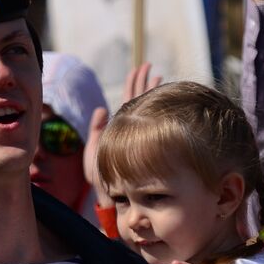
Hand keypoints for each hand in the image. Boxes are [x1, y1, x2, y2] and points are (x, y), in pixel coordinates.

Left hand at [85, 65, 160, 205]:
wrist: (117, 198)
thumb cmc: (103, 180)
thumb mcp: (94, 154)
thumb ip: (96, 132)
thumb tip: (101, 108)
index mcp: (119, 127)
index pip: (128, 99)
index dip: (134, 83)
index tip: (140, 67)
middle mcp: (132, 128)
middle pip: (139, 98)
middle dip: (144, 82)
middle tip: (150, 66)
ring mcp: (142, 134)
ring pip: (149, 107)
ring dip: (154, 91)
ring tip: (160, 76)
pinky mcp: (151, 143)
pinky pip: (157, 121)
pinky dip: (162, 108)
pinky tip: (169, 99)